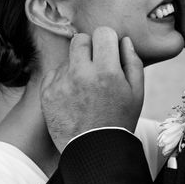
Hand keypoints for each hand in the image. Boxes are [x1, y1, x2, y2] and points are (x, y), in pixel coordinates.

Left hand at [41, 27, 144, 152]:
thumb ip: (133, 62)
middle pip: (80, 39)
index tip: (108, 51)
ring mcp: (61, 83)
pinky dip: (63, 80)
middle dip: (89, 47)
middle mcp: (81, 74)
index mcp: (107, 71)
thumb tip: (123, 40)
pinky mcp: (47, 93)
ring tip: (85, 88)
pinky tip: (73, 96)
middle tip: (96, 65)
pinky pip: (54, 73)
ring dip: (76, 66)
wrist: (94, 151)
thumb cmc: (118, 120)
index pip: (102, 32)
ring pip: (67, 57)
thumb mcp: (137, 93)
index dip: (107, 40)